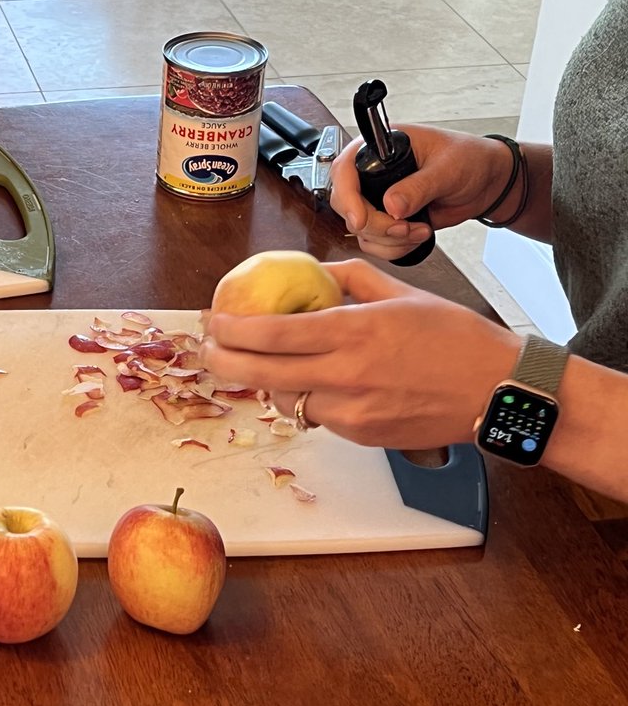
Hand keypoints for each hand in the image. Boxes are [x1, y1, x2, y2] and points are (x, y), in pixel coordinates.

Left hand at [200, 259, 521, 448]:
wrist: (497, 391)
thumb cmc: (455, 337)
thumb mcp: (402, 293)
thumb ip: (351, 278)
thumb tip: (313, 270)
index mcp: (354, 331)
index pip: (273, 334)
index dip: (233, 330)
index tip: (214, 321)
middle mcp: (347, 374)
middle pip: (263, 373)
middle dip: (224, 362)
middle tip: (208, 351)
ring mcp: (352, 411)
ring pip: (287, 399)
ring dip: (268, 382)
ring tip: (259, 364)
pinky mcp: (361, 436)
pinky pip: (318, 416)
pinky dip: (308, 399)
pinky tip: (313, 383)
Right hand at [330, 126, 513, 261]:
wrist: (485, 182)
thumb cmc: (469, 159)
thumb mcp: (447, 168)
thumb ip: (419, 186)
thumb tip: (392, 205)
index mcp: (379, 148)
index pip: (345, 171)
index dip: (347, 197)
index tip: (361, 219)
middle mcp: (372, 173)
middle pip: (348, 206)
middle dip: (376, 225)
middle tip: (404, 226)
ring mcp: (376, 198)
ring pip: (360, 230)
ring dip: (389, 239)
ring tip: (420, 229)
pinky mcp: (385, 220)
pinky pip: (374, 242)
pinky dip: (394, 247)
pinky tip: (418, 235)